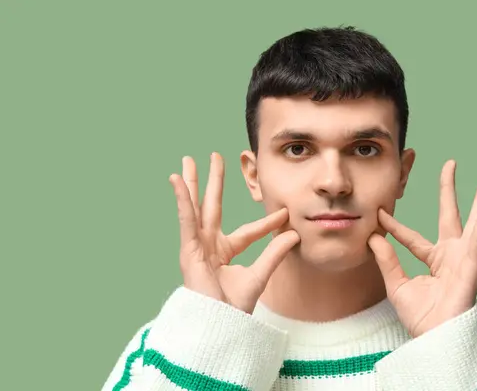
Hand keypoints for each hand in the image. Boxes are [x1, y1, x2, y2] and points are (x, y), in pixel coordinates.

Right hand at [168, 152, 299, 313]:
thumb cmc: (233, 308)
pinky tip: (178, 180)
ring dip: (193, 182)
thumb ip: (274, 253)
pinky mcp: (188, 248)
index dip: (266, 223)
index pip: (248, 231)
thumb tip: (294, 234)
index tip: (284, 213)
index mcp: (226, 252)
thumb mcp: (259, 275)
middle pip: (212, 206)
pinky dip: (182, 199)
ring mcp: (197, 245)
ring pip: (195, 207)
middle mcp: (209, 245)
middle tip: (215, 157)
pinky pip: (186, 219)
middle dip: (213, 182)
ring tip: (189, 159)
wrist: (218, 325)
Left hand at [368, 160, 476, 337]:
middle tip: (451, 164)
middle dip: (450, 191)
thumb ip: (387, 260)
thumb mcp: (397, 285)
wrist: (435, 338)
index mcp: (432, 261)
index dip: (395, 226)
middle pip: (450, 216)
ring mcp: (463, 258)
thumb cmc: (420, 318)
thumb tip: (372, 237)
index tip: (380, 212)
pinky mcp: (473, 264)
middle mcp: (450, 255)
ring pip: (472, 222)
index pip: (411, 237)